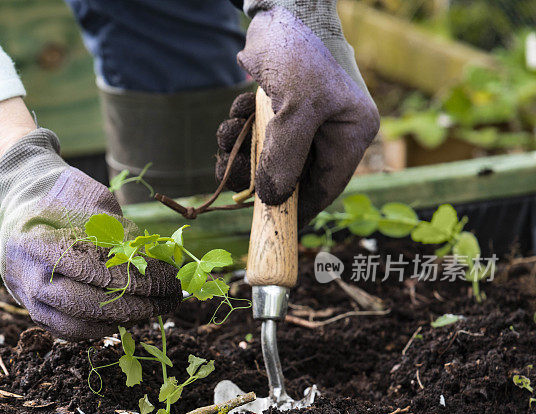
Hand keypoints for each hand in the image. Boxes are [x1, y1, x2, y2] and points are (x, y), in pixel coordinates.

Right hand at [0, 129, 180, 340]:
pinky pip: (68, 330)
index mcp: (39, 242)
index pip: (97, 269)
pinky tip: (126, 316)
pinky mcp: (33, 309)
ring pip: (78, 324)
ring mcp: (27, 296)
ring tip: (152, 309)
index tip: (170, 278)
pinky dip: (100, 328)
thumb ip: (121, 234)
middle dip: (137, 304)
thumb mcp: (94, 201)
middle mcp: (28, 274)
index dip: (139, 277)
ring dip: (122, 321)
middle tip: (169, 299)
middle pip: (89, 303)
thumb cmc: (64, 195)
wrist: (22, 199)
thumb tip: (159, 265)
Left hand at [216, 7, 379, 224]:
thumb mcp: (295, 111)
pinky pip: (256, 135)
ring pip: (267, 157)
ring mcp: (303, 120)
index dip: (298, 210)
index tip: (271, 227)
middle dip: (256, 176)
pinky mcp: (279, 109)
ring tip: (228, 134)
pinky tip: (236, 112)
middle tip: (228, 174)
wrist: (280, 10)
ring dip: (241, 151)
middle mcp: (329, 131)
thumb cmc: (299, 56)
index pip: (325, 186)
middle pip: (289, 175)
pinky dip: (240, 129)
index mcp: (350, 133)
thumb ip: (285, 159)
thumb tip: (274, 200)